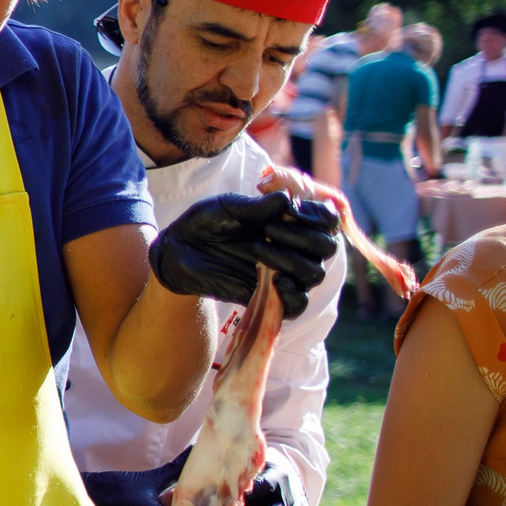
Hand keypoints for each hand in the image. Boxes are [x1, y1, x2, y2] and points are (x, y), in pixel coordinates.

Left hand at [148, 193, 339, 317]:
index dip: (318, 215)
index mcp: (290, 222)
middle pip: (326, 248)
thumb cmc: (205, 223)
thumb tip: (287, 200)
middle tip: (268, 229)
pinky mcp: (268, 297)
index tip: (291, 210)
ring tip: (257, 248)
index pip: (328, 220)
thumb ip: (256, 206)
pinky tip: (275, 281)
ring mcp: (283, 273)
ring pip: (314, 275)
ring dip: (292, 261)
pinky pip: (298, 305)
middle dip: (303, 237)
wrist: (177, 251)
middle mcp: (293, 248)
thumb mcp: (227, 207)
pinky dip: (294, 294)